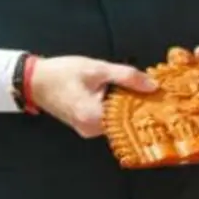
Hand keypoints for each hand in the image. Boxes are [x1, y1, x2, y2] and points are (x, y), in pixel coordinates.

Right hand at [30, 55, 156, 137]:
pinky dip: (115, 108)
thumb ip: (126, 76)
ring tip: (142, 90)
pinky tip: (123, 95)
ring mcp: (88, 130)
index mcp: (94, 117)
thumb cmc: (63, 72)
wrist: (35, 80)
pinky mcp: (85, 125)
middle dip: (139, 106)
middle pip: (124, 121)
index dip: (148, 107)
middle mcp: (91, 130)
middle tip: (155, 91)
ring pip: (116, 120)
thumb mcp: (97, 69)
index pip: (130, 118)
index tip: (163, 98)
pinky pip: (107, 118)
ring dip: (127, 106)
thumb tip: (153, 85)